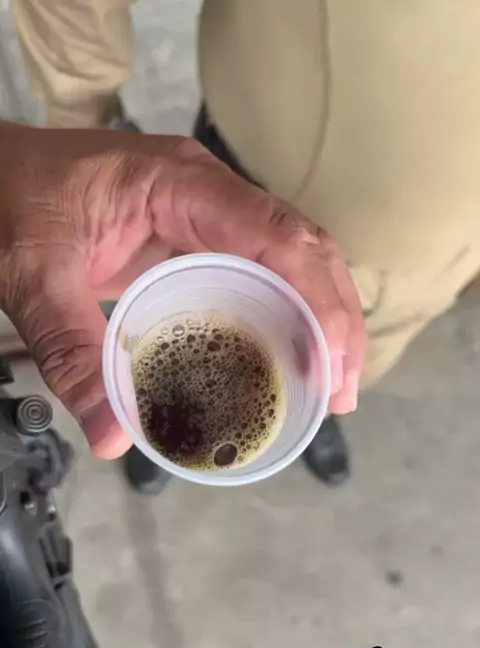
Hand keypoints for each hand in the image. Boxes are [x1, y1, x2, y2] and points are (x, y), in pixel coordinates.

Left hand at [0, 123, 364, 457]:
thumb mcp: (33, 274)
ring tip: (330, 386)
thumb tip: (113, 434)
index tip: (333, 364)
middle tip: (341, 392)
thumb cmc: (10, 201)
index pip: (279, 236)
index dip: (319, 300)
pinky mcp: (195, 242)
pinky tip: (287, 360)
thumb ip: (69, 350)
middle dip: (335, 320)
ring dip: (319, 321)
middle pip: (304, 250)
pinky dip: (283, 318)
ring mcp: (206, 217)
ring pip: (290, 263)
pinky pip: (257, 275)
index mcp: (182, 186)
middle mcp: (209, 196)